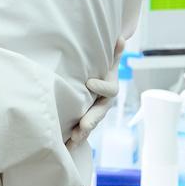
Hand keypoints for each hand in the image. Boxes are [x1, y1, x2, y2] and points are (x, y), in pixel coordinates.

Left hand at [66, 36, 124, 150]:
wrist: (97, 78)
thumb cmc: (101, 66)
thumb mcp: (108, 58)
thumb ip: (114, 50)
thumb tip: (120, 38)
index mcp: (109, 87)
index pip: (110, 90)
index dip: (101, 86)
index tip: (89, 83)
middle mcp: (103, 103)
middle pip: (99, 114)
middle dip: (91, 120)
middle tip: (82, 127)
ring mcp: (94, 113)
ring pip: (90, 125)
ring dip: (81, 133)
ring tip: (73, 140)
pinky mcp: (83, 119)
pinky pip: (80, 131)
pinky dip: (74, 140)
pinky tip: (64, 147)